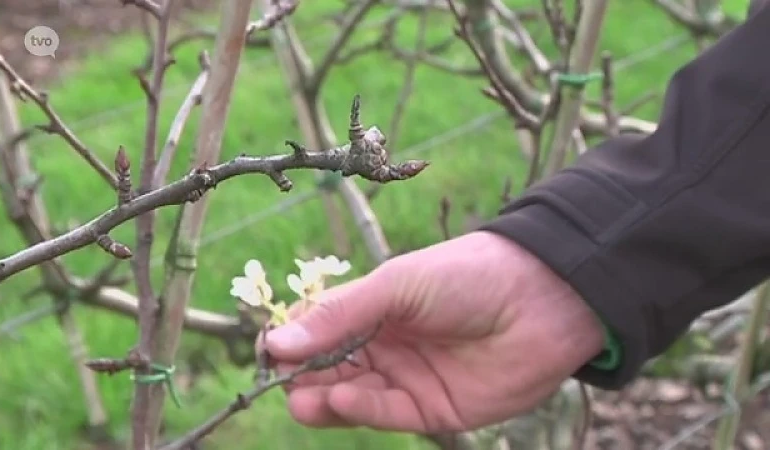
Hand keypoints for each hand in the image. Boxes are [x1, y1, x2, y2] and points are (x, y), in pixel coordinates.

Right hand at [264, 231, 604, 432]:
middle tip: (280, 381)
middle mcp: (383, 346)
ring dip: (321, 399)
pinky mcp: (429, 411)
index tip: (268, 349)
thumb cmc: (464, 276)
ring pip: (350, 397)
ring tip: (300, 398)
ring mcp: (405, 379)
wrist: (540, 298)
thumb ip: (339, 315)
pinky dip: (358, 410)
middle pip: (328, 369)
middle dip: (301, 377)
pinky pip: (384, 414)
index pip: (319, 331)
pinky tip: (339, 400)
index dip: (292, 341)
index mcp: (372, 310)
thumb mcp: (395, 286)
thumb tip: (277, 342)